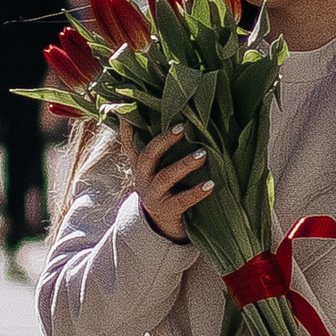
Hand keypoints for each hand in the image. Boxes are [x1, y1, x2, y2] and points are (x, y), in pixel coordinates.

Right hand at [130, 122, 211, 244]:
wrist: (161, 228)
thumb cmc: (166, 188)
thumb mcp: (158, 168)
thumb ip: (162, 147)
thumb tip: (176, 118)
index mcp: (140, 165)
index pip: (129, 142)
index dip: (127, 125)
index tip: (126, 107)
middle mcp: (143, 178)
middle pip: (147, 156)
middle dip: (164, 141)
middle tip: (182, 127)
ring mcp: (153, 195)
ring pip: (165, 177)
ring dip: (184, 164)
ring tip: (203, 154)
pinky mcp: (167, 211)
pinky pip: (181, 200)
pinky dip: (196, 192)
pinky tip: (210, 185)